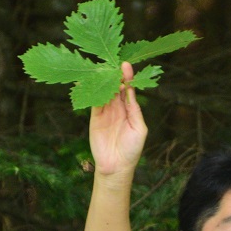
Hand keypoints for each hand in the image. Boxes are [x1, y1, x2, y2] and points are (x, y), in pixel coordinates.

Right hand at [88, 62, 146, 177]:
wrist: (116, 166)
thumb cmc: (132, 149)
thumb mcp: (139, 128)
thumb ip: (134, 109)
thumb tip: (130, 90)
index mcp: (130, 109)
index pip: (128, 89)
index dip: (127, 77)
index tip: (125, 65)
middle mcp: (117, 108)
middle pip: (115, 87)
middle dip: (114, 75)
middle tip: (112, 63)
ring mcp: (105, 112)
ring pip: (104, 92)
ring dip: (103, 81)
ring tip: (102, 68)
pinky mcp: (94, 117)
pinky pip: (93, 102)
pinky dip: (91, 92)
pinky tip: (91, 82)